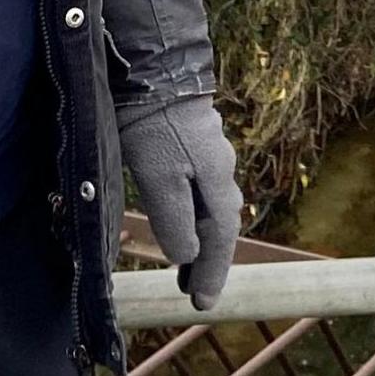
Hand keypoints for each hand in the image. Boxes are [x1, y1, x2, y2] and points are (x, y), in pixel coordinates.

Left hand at [119, 95, 242, 309]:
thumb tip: (188, 256)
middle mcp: (221, 170)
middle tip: (192, 290)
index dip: (212, 273)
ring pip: (210, 207)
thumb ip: (176, 222)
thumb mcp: (160, 182)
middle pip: (220, 226)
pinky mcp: (191, 141)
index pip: (221, 240)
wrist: (153, 71)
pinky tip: (178, 215)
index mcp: (218, 184)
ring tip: (183, 264)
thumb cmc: (155, 128)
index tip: (201, 304)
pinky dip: (191, 213)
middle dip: (208, 260)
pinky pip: (199, 189)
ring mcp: (208, 153)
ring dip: (199, 238)